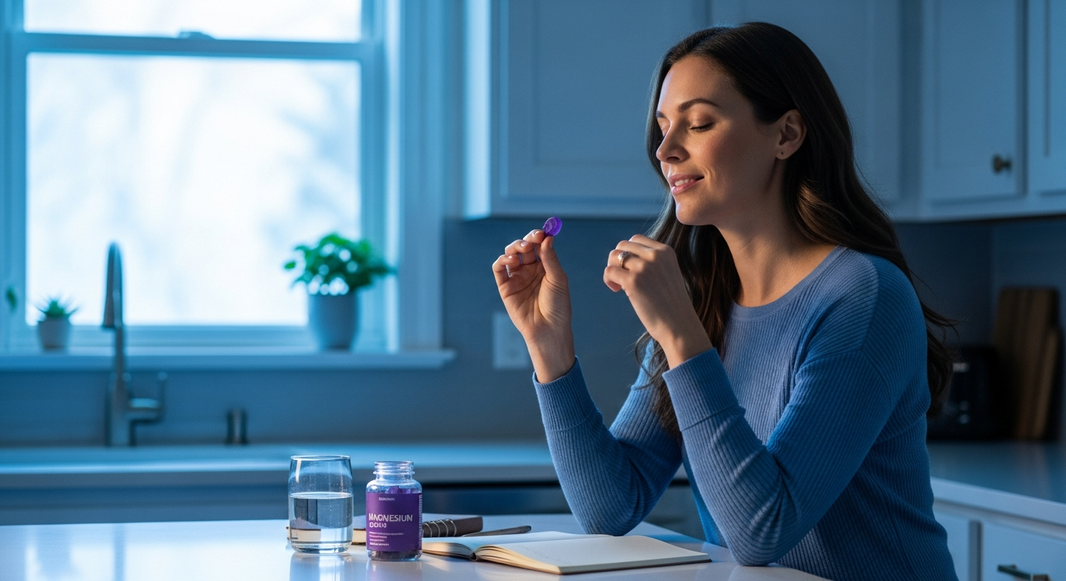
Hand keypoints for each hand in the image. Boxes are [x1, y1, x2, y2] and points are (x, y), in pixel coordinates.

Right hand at [492, 229, 574, 381]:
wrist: (547, 329)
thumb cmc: (557, 306)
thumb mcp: (558, 279)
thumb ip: (550, 258)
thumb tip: (547, 238)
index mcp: (545, 267)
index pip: (539, 246)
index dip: (539, 237)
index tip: (542, 232)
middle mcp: (530, 270)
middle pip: (524, 248)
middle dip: (527, 240)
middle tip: (532, 240)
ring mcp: (517, 278)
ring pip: (511, 254)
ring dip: (514, 247)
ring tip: (522, 250)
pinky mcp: (505, 287)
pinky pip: (499, 269)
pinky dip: (502, 260)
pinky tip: (511, 259)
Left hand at [603, 235, 711, 367]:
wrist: (679, 325)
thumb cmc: (672, 304)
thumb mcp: (668, 273)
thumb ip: (652, 262)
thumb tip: (624, 257)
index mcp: (665, 251)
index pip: (637, 239)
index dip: (628, 253)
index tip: (631, 269)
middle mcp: (655, 256)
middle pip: (623, 245)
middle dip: (617, 260)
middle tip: (621, 278)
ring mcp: (643, 268)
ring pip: (614, 256)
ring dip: (612, 269)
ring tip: (619, 285)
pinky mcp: (633, 282)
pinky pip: (609, 271)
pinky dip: (608, 279)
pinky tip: (616, 290)